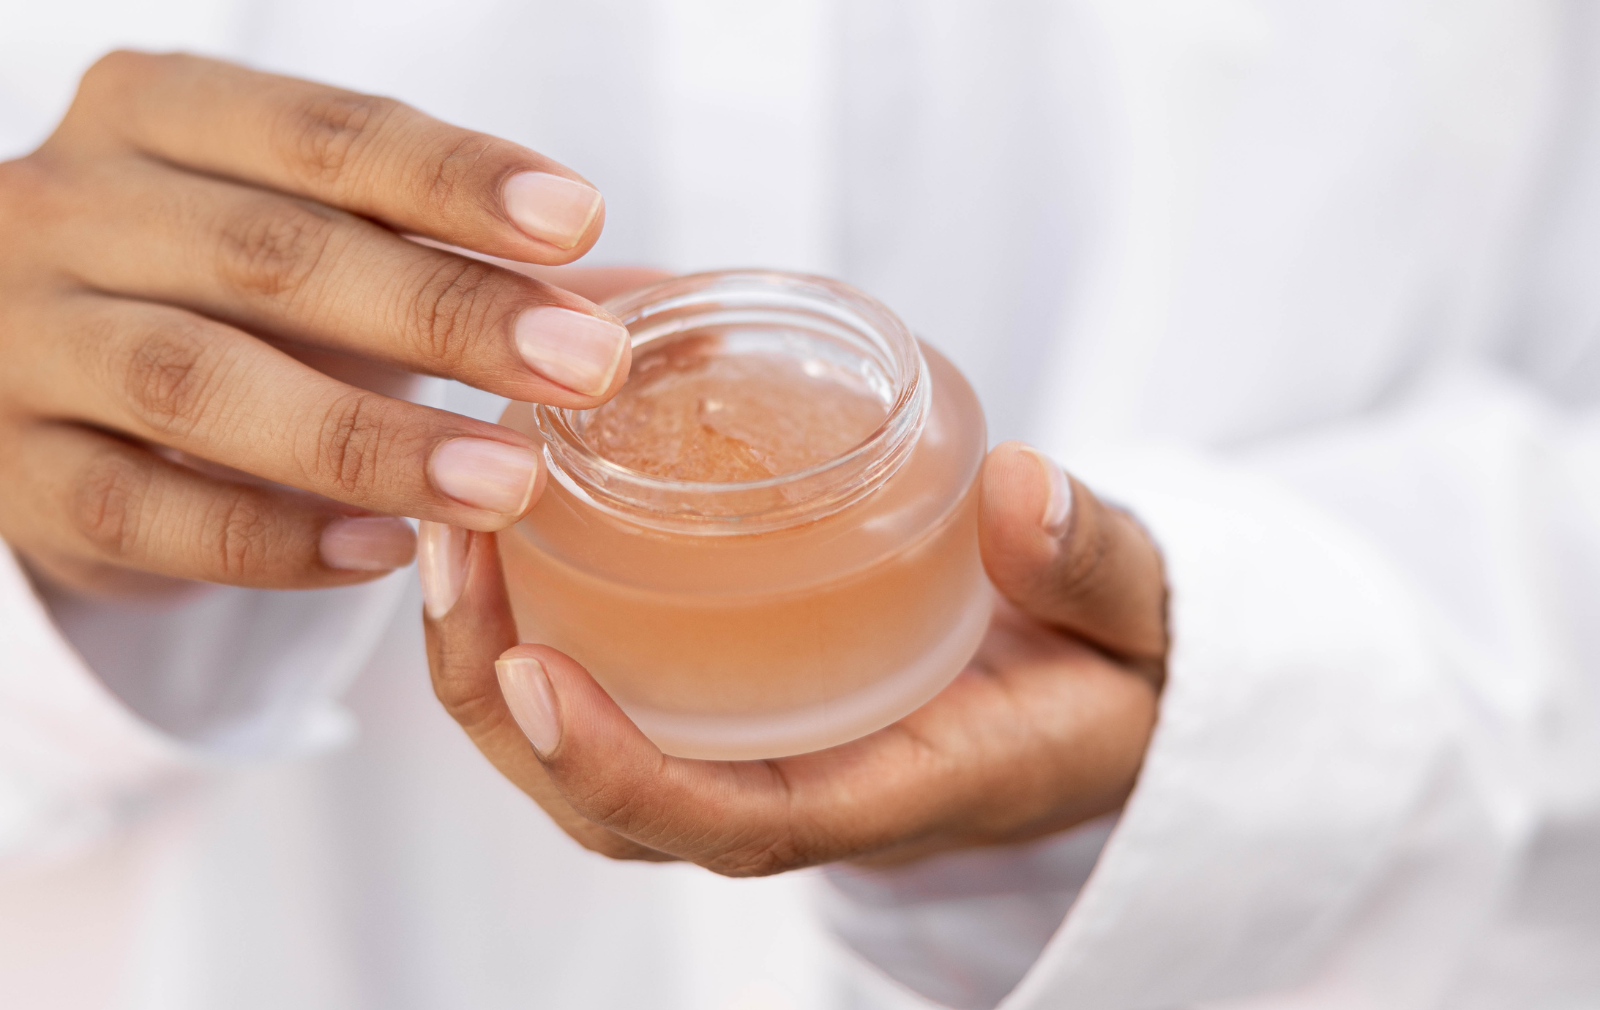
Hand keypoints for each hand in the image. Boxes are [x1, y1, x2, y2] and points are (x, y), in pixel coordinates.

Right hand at [0, 51, 644, 597]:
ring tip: (509, 483)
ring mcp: (26, 344)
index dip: (452, 177)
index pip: (321, 132)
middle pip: (271, 253)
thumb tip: (656, 299)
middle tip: (585, 364)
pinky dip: (271, 538)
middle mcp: (72, 210)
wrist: (39, 379)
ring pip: (198, 384)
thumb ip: (452, 251)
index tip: (576, 222)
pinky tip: (386, 551)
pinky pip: (142, 511)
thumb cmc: (224, 292)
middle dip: (444, 311)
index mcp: (159, 116)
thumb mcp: (315, 235)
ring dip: (369, 438)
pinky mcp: (16, 476)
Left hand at [424, 442, 1166, 872]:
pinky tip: (505, 528)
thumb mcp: (1140, 624)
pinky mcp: (745, 707)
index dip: (621, 773)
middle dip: (505, 704)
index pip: (738, 826)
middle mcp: (808, 791)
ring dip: (494, 660)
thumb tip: (1022, 486)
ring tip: (447, 531)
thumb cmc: (1119, 676)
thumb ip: (1094, 565)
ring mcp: (764, 755)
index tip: (530, 677)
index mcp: (900, 792)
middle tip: (449, 555)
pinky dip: (540, 624)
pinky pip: (619, 690)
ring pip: (593, 755)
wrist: (1107, 700)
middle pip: (617, 806)